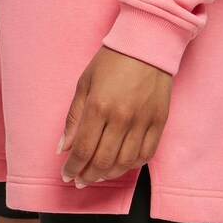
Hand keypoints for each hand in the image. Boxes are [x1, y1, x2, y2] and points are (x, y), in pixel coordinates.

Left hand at [57, 45, 171, 186]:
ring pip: (125, 163)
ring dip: (109, 174)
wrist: (147, 42)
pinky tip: (122, 164)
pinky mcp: (160, 121)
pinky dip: (133, 165)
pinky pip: (146, 154)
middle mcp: (121, 118)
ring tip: (98, 175)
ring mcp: (143, 121)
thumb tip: (63, 147)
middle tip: (80, 180)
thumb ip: (74, 117)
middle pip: (103, 161)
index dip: (73, 168)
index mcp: (99, 106)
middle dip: (88, 176)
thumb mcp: (85, 82)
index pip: (83, 150)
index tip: (67, 174)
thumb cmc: (112, 60)